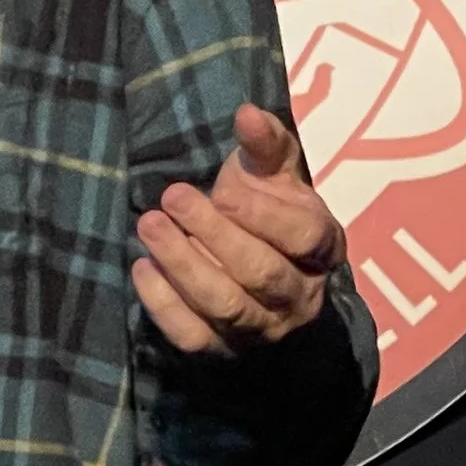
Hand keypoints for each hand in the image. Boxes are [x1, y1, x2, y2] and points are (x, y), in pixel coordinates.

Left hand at [133, 102, 345, 352]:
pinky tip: (142, 268)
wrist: (260, 270)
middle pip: (260, 273)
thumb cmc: (267, 209)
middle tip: (172, 197)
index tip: (224, 190)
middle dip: (212, 233)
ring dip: (183, 264)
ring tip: (149, 226)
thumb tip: (247, 113)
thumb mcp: (274, 172)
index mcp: (322, 247)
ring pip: (226, 306)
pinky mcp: (224, 352)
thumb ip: (266, 143)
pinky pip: (194, 337)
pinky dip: (164, 305)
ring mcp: (263, 330)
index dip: (263, 214)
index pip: (304, 236)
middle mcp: (300, 297)